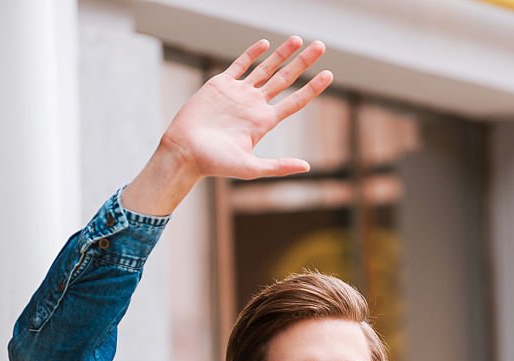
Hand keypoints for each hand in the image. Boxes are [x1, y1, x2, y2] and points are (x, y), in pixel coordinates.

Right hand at [121, 37, 332, 214]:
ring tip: (298, 39)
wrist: (184, 151)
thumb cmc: (214, 163)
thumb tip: (306, 168)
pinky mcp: (221, 84)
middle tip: (321, 45)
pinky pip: (240, 64)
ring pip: (265, 68)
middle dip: (303, 62)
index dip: (312, 88)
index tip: (328, 74)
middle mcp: (254, 106)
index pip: (294, 102)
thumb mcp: (250, 167)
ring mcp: (238, 93)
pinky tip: (265, 44)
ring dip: (282, 54)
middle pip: (285, 79)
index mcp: (263, 123)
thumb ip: (278, 166)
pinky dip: (252, 54)